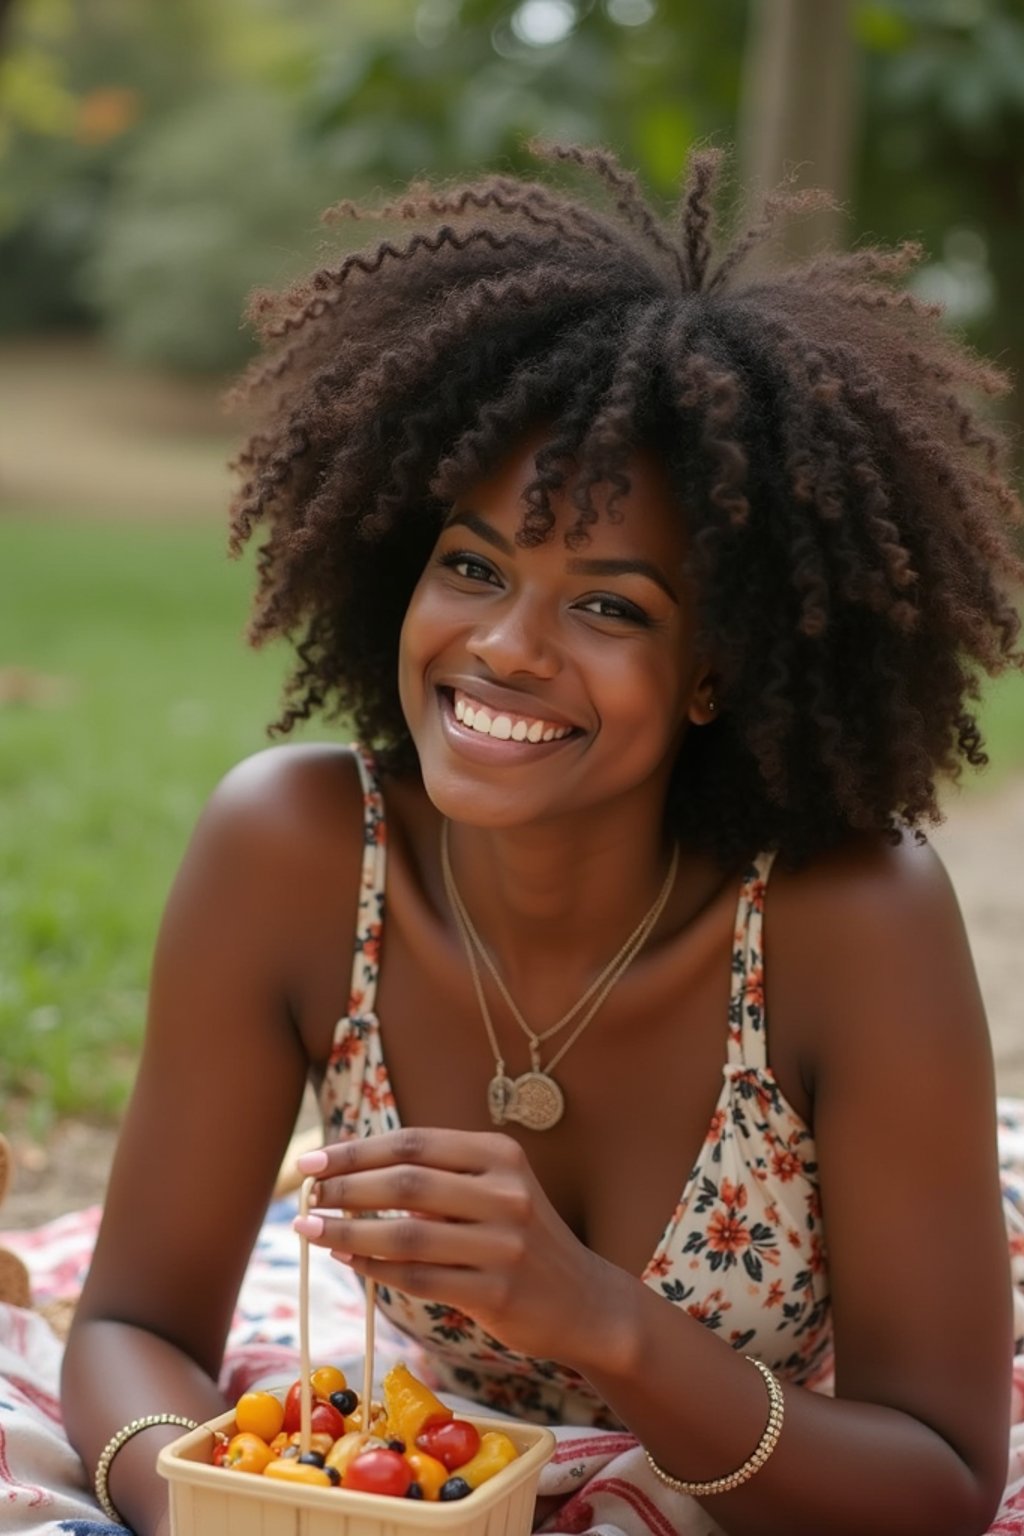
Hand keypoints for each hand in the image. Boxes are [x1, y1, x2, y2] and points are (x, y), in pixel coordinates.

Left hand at [293, 1127, 625, 1366]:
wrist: (584, 1300)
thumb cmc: (521, 1238)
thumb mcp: (494, 1190)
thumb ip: (437, 1178)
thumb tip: (348, 1174)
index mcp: (500, 1154)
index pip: (413, 1143)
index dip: (356, 1151)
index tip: (311, 1161)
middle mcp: (507, 1192)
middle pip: (406, 1183)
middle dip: (345, 1187)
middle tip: (304, 1195)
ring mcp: (505, 1244)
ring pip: (406, 1234)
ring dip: (349, 1232)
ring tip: (310, 1231)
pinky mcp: (498, 1292)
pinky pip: (420, 1279)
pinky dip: (376, 1270)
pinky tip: (349, 1263)